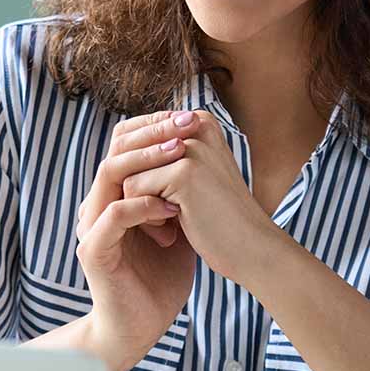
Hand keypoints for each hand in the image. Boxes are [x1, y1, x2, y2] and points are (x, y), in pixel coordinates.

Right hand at [74, 110, 201, 370]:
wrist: (140, 326)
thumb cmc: (160, 277)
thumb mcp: (177, 223)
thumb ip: (181, 190)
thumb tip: (209, 154)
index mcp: (114, 193)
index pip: (125, 142)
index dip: (155, 125)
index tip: (191, 117)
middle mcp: (97, 203)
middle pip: (115, 148)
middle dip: (153, 132)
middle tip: (187, 125)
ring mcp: (91, 225)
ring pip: (110, 173)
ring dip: (147, 160)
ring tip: (179, 155)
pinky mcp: (94, 249)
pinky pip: (114, 215)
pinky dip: (144, 205)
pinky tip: (172, 209)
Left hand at [119, 110, 277, 286]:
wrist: (252, 250)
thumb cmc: (219, 217)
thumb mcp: (192, 175)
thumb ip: (162, 154)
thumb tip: (117, 139)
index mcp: (200, 120)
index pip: (140, 140)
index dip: (143, 176)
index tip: (168, 200)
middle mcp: (196, 125)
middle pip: (131, 155)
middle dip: (139, 190)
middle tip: (164, 217)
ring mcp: (190, 147)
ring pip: (128, 172)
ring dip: (139, 204)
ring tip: (169, 223)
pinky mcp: (183, 172)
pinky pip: (132, 189)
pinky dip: (145, 216)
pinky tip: (170, 230)